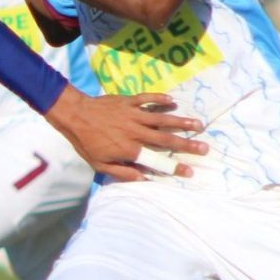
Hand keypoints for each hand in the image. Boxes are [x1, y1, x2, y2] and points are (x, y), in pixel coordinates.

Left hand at [42, 88, 207, 182]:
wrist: (75, 115)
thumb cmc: (86, 142)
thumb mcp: (100, 165)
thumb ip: (123, 173)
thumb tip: (144, 180)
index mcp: (129, 149)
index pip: (156, 160)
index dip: (174, 166)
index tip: (190, 170)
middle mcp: (135, 132)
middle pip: (165, 139)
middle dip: (186, 144)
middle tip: (204, 148)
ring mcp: (133, 115)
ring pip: (162, 118)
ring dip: (181, 121)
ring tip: (198, 124)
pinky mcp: (129, 102)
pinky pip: (147, 99)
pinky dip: (160, 99)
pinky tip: (173, 101)